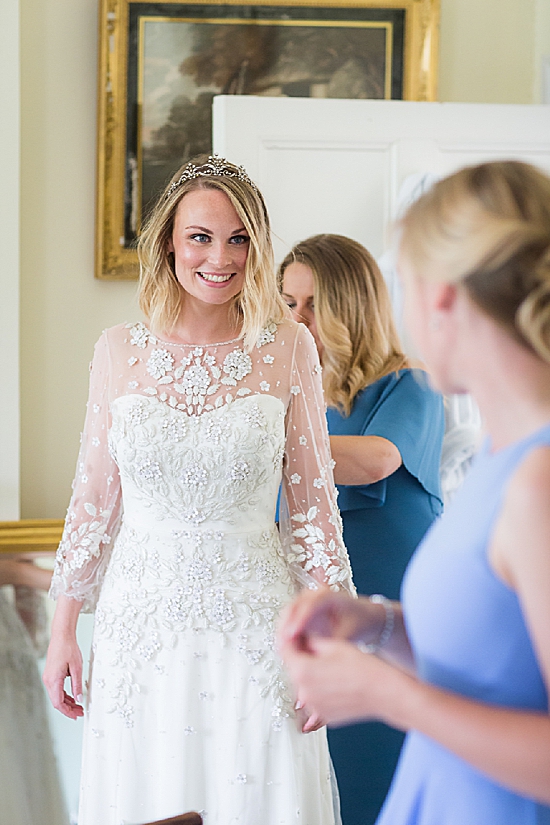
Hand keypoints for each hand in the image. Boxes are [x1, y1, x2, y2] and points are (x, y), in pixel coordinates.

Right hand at [43, 634, 83, 719]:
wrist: (61, 635)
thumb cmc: (68, 648)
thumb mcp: (77, 667)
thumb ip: (77, 685)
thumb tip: (78, 699)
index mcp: (53, 680)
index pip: (58, 703)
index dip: (67, 712)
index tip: (76, 715)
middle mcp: (48, 680)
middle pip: (57, 701)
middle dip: (69, 708)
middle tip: (80, 712)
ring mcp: (48, 677)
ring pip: (57, 696)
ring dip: (67, 702)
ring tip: (79, 706)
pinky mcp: (51, 674)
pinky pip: (57, 689)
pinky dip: (65, 694)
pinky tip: (73, 696)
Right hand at [277, 586, 372, 651]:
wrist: (366, 616)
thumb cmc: (361, 621)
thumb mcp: (351, 632)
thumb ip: (334, 641)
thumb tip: (319, 653)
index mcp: (328, 596)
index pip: (309, 605)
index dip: (299, 620)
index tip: (291, 635)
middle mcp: (315, 594)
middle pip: (294, 606)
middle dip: (286, 624)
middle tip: (281, 644)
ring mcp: (308, 601)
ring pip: (290, 612)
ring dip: (283, 628)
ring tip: (280, 647)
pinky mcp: (305, 611)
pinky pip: (291, 618)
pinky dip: (286, 630)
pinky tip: (284, 645)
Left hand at [281, 635, 404, 728]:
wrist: (384, 692)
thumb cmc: (362, 667)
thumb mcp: (334, 646)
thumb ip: (311, 643)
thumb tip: (301, 641)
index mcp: (303, 671)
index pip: (286, 651)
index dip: (290, 639)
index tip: (294, 634)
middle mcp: (304, 692)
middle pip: (295, 669)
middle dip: (301, 657)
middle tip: (314, 646)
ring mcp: (314, 707)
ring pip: (306, 684)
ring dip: (311, 674)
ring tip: (331, 665)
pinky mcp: (325, 716)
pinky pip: (317, 698)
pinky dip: (322, 689)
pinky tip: (338, 681)